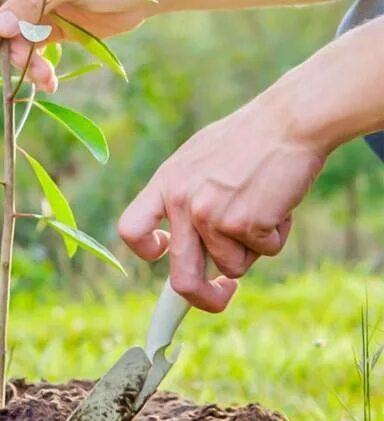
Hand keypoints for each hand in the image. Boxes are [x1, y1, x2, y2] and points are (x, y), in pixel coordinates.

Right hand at [0, 0, 157, 91]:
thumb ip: (34, 1)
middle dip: (7, 40)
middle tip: (23, 61)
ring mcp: (32, 5)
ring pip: (11, 37)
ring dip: (23, 59)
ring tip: (44, 76)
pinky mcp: (45, 27)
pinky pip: (29, 49)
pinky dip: (36, 67)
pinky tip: (48, 81)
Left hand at [117, 94, 325, 311]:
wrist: (288, 122)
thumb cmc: (248, 139)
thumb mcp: (198, 160)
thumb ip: (186, 196)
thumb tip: (182, 242)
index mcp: (166, 183)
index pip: (131, 229)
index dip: (146, 251)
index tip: (166, 254)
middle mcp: (182, 202)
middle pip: (181, 278)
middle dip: (204, 299)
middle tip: (222, 295)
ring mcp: (211, 215)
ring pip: (233, 266)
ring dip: (253, 247)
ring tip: (263, 204)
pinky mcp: (245, 223)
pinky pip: (265, 252)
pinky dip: (277, 235)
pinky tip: (278, 202)